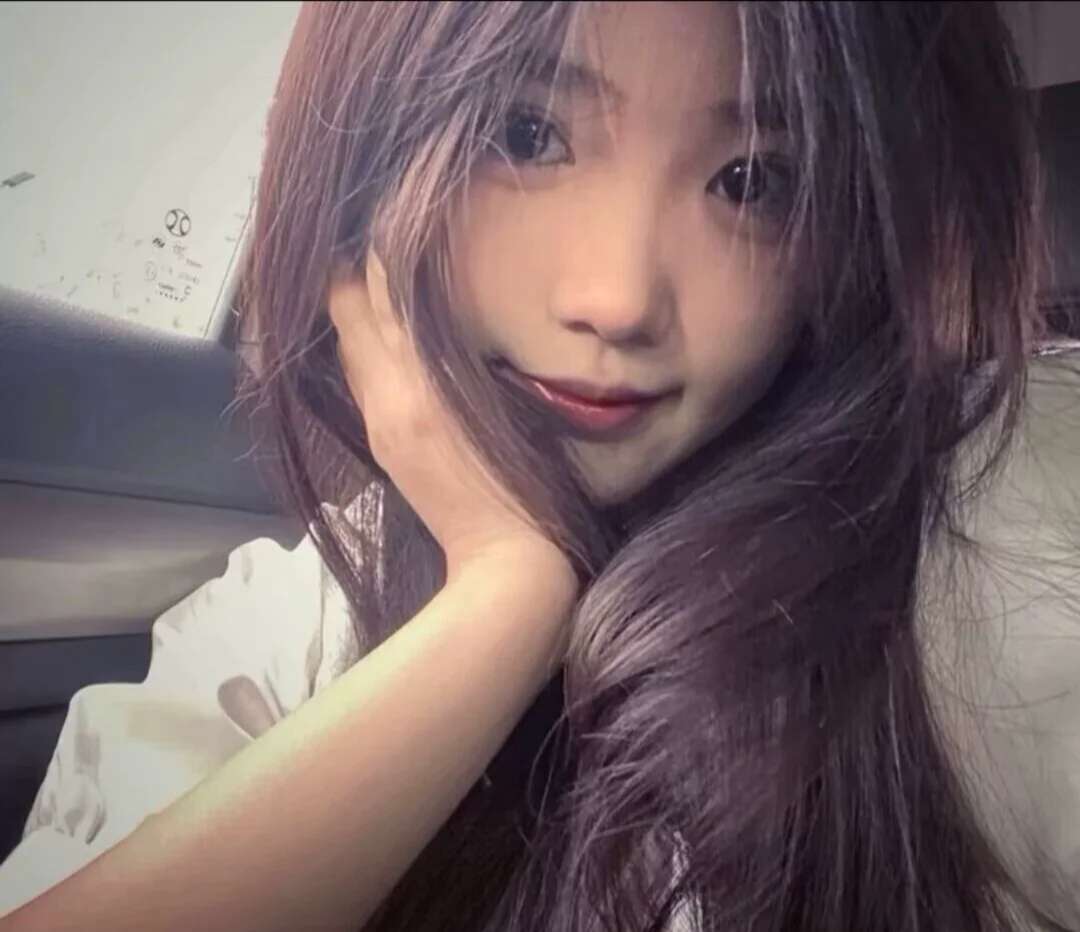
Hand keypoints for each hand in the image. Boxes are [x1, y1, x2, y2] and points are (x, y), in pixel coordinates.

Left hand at [328, 250, 573, 579]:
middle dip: (353, 275)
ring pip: (347, 345)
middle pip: (347, 311)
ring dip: (355, 313)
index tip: (386, 222)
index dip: (376, 251)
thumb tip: (438, 310)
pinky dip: (362, 351)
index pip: (379, 291)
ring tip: (374, 284)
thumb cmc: (527, 480)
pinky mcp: (380, 443)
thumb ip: (465, 355)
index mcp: (421, 379)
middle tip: (372, 246)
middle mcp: (387, 393)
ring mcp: (378, 420)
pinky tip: (383, 343)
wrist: (504, 554)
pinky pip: (357, 379)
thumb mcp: (506, 404)